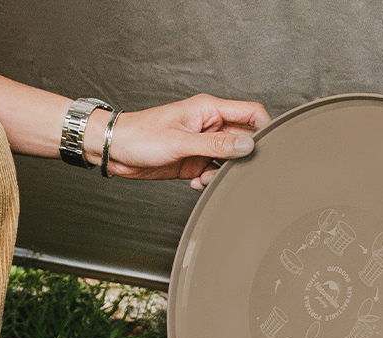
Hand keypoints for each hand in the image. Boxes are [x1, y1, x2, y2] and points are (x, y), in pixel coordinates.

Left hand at [92, 94, 270, 189]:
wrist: (116, 151)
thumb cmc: (141, 136)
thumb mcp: (181, 141)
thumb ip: (216, 144)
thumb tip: (247, 145)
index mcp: (209, 110)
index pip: (251, 113)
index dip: (264, 129)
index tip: (266, 150)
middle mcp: (208, 126)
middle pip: (242, 139)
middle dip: (240, 158)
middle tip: (231, 171)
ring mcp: (201, 144)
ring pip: (227, 159)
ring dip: (222, 173)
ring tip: (205, 178)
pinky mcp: (192, 161)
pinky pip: (211, 172)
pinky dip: (208, 180)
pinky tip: (196, 183)